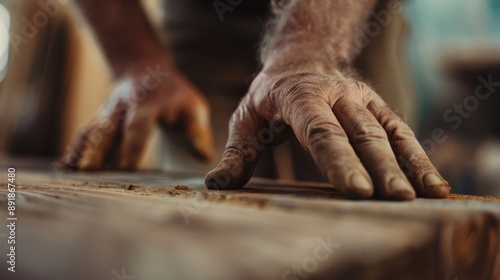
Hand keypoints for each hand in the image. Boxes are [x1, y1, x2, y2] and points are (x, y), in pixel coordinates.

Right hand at [62, 59, 214, 169]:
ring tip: (69, 174)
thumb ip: (198, 131)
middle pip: (106, 130)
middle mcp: (122, 108)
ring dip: (79, 152)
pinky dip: (73, 149)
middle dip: (95, 150)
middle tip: (86, 171)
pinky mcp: (98, 119)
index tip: (125, 167)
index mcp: (147, 105)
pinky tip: (64, 168)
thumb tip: (205, 157)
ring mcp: (107, 113)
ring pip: (90, 132)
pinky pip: (84, 134)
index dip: (131, 146)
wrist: (146, 70)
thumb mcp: (193, 107)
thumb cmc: (176, 95)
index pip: (138, 127)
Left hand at [205, 68, 449, 199]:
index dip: (339, 160)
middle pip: (361, 133)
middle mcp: (337, 95)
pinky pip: (402, 131)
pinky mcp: (378, 107)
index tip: (356, 191)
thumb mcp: (247, 118)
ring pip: (388, 131)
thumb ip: (238, 152)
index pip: (321, 131)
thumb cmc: (271, 96)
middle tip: (393, 200)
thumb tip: (218, 184)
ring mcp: (362, 99)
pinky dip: (418, 157)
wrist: (302, 58)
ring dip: (407, 164)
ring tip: (426, 196)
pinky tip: (433, 185)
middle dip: (379, 168)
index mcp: (301, 97)